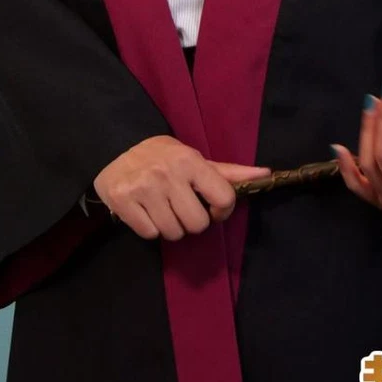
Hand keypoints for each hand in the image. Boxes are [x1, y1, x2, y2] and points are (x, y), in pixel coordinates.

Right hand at [94, 135, 270, 241]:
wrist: (115, 147)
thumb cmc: (162, 155)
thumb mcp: (194, 158)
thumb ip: (229, 172)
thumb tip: (266, 174)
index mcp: (190, 161)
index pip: (224, 198)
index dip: (222, 210)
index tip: (211, 207)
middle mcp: (167, 174)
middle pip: (197, 224)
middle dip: (192, 221)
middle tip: (181, 206)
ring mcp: (143, 189)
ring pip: (173, 233)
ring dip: (171, 227)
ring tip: (163, 208)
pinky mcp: (122, 202)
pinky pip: (150, 234)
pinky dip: (150, 227)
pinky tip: (145, 210)